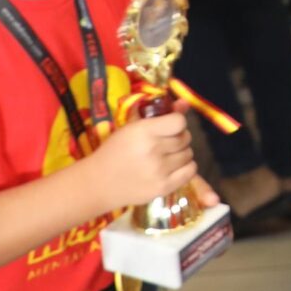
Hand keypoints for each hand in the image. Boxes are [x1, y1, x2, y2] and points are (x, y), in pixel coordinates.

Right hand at [84, 110, 200, 212]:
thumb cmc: (115, 151)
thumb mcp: (132, 127)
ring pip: (189, 154)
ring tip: (167, 155)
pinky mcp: (163, 188)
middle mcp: (154, 150)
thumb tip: (185, 102)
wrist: (99, 183)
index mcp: (144, 132)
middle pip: (185, 138)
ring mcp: (160, 171)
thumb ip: (161, 113)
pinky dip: (186, 167)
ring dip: (181, 153)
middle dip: (178, 137)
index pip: (179, 122)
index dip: (177, 122)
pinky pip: (191, 171)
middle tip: (165, 142)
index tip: (169, 126)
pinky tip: (173, 167)